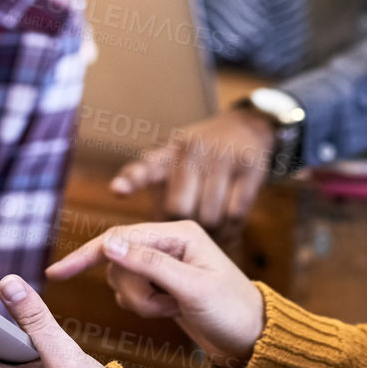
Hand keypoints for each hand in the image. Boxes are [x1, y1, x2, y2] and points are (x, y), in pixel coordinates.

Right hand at [46, 220, 264, 367]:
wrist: (251, 339)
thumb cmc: (231, 310)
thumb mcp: (192, 288)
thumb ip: (150, 264)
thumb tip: (109, 244)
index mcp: (178, 232)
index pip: (120, 238)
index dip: (86, 255)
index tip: (57, 274)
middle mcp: (168, 242)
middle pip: (118, 260)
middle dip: (133, 290)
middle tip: (163, 305)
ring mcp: (164, 263)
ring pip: (122, 279)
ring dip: (140, 301)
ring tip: (172, 308)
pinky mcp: (161, 282)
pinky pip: (132, 292)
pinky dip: (144, 306)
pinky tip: (171, 311)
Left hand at [110, 108, 275, 229]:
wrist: (246, 127)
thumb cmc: (200, 154)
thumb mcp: (173, 157)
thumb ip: (155, 186)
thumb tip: (144, 233)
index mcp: (168, 152)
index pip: (145, 167)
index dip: (130, 180)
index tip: (116, 191)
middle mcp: (192, 151)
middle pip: (179, 208)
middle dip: (182, 229)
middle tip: (185, 240)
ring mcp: (222, 158)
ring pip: (210, 216)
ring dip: (210, 234)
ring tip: (208, 239)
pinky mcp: (249, 170)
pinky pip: (236, 214)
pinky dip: (231, 230)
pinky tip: (227, 235)